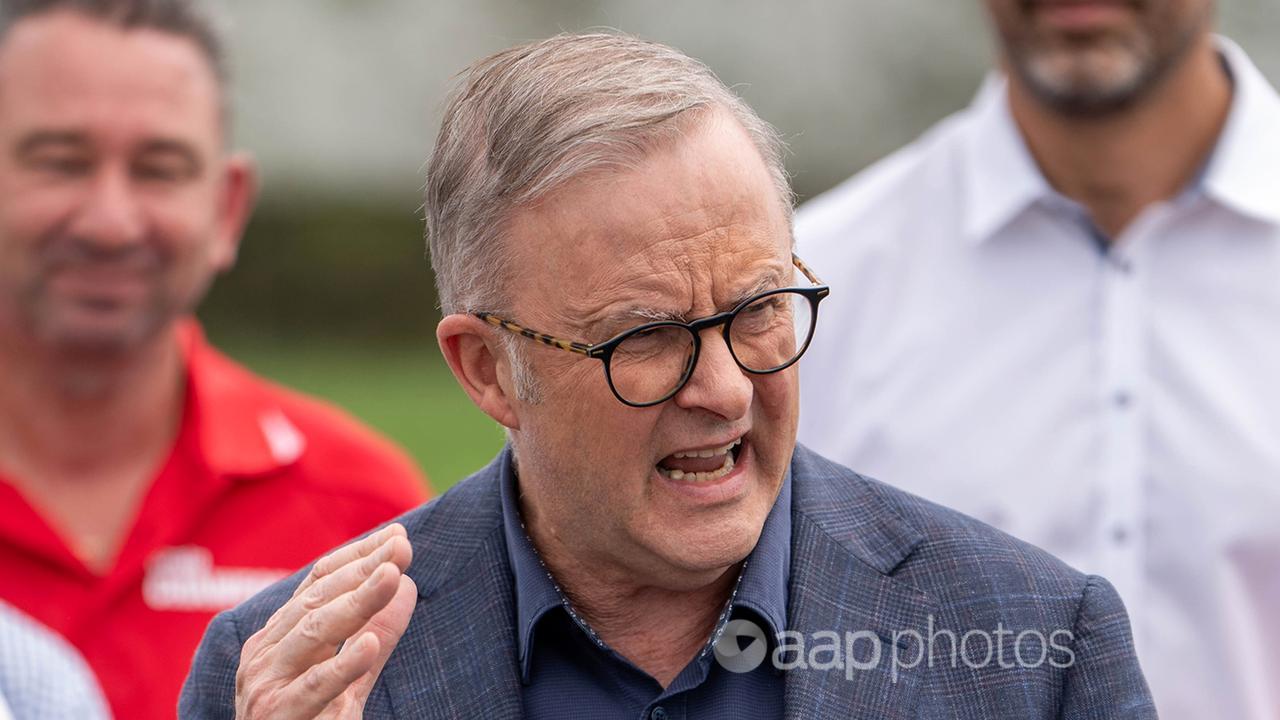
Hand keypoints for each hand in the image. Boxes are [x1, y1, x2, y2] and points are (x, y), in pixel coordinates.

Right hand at [234, 523, 416, 718]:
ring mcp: (265, 687)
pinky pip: (310, 689)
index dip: (357, 557)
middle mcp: (265, 655)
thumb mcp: (347, 678)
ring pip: (313, 633)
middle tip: (402, 548)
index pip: (317, 584)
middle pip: (317, 600)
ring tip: (392, 577)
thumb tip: (407, 585)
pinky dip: (340, 666)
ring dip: (356, 602)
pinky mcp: (277, 719)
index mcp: (277, 639)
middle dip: (362, 570)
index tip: (397, 536)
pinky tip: (368, 646)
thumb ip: (374, 635)